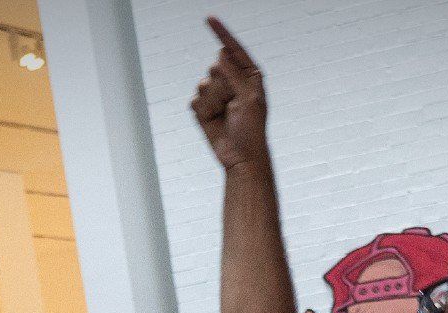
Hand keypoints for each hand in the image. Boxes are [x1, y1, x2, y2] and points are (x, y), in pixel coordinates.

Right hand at [189, 17, 269, 170]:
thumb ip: (236, 74)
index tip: (209, 18)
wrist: (241, 158)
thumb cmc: (252, 130)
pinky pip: (195, 100)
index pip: (233, 50)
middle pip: (215, 68)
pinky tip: (213, 121)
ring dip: (213, 101)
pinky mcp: (203, 108)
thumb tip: (221, 53)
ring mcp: (217, 95)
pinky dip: (203, 110)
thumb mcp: (250, 99)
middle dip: (222, 86)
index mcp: (249, 76)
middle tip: (233, 105)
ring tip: (225, 115)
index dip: (221, 33)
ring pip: (203, 84)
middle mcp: (232, 82)